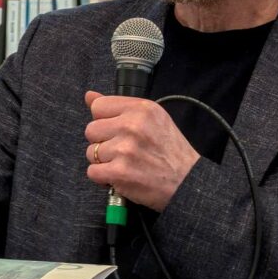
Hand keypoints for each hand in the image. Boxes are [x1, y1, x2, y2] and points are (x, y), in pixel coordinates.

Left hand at [84, 91, 199, 211]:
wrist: (188, 182)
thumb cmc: (170, 150)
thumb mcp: (152, 119)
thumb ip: (119, 106)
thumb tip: (89, 96)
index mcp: (141, 108)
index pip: (98, 106)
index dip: (104, 120)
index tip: (116, 130)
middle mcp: (132, 126)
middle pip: (91, 130)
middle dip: (102, 142)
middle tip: (122, 150)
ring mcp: (125, 150)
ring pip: (91, 152)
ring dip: (104, 161)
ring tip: (124, 164)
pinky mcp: (120, 172)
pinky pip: (92, 172)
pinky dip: (103, 177)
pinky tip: (119, 176)